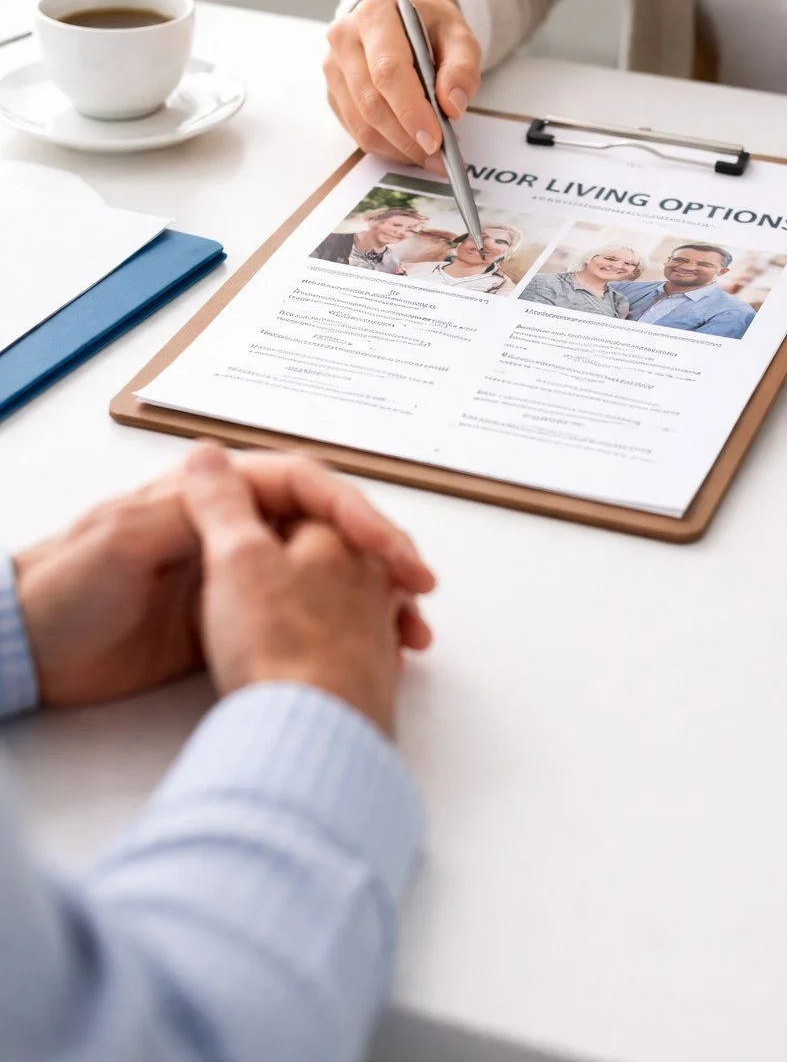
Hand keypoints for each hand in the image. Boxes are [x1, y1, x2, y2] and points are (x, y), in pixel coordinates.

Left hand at [15, 450, 433, 707]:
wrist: (32, 654)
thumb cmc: (67, 587)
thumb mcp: (123, 541)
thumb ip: (181, 508)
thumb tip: (218, 462)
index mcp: (211, 497)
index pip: (305, 487)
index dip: (355, 513)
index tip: (390, 552)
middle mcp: (233, 530)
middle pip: (328, 526)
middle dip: (381, 554)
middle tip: (417, 591)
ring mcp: (236, 577)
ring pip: (327, 572)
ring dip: (373, 594)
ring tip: (408, 630)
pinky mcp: (231, 624)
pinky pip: (306, 617)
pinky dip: (346, 630)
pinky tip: (369, 652)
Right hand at [324, 0, 481, 163]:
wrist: (402, 17)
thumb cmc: (430, 26)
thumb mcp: (460, 36)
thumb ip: (462, 68)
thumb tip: (452, 107)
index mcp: (376, 15)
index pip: (388, 70)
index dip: (411, 110)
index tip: (435, 140)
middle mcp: (345, 38)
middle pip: (372, 102)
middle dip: (407, 137)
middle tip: (439, 157)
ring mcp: (334, 66)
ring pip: (361, 122)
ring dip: (397, 148)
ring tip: (430, 157)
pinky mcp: (333, 90)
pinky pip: (356, 129)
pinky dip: (386, 146)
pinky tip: (410, 147)